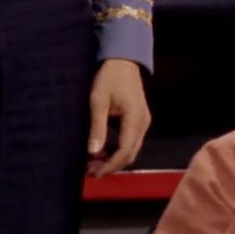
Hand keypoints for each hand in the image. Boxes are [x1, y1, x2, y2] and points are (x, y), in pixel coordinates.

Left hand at [87, 58, 150, 177]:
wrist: (124, 60)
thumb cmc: (109, 77)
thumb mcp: (98, 100)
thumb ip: (97, 127)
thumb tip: (93, 152)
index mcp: (135, 118)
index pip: (125, 151)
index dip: (110, 165)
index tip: (94, 173)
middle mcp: (143, 123)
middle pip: (130, 154)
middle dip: (111, 165)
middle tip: (90, 171)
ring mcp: (144, 121)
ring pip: (131, 149)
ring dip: (114, 159)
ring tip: (94, 163)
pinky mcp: (140, 120)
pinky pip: (131, 141)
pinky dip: (118, 150)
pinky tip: (103, 151)